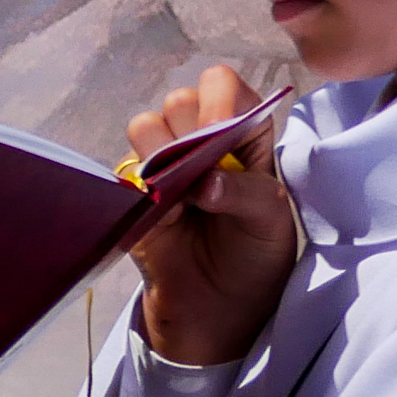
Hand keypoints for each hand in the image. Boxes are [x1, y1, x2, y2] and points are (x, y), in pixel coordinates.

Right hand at [125, 63, 302, 366]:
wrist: (217, 311)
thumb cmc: (255, 257)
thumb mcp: (271, 224)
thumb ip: (247, 192)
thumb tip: (204, 181)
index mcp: (243, 135)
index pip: (224, 85)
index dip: (218, 99)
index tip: (216, 131)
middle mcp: (201, 139)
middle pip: (180, 100)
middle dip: (189, 133)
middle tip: (200, 173)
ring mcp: (164, 163)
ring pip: (145, 125)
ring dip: (161, 156)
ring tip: (179, 196)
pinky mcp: (134, 190)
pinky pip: (125, 168)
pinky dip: (142, 188)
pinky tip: (162, 216)